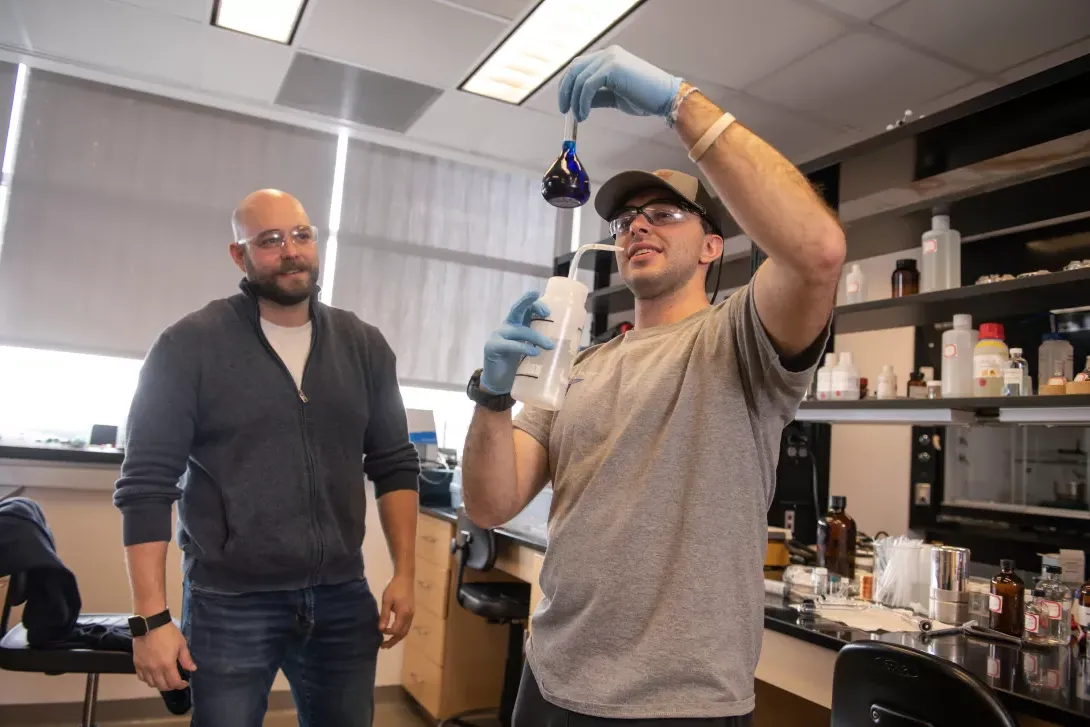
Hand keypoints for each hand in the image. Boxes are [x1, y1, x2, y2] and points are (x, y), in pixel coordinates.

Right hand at [132, 622, 194, 691]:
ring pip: (151, 684)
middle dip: (171, 686)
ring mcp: (144, 667)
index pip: (174, 683)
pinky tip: (152, 675)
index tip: (184, 683)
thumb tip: (192, 669)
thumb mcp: (181, 644)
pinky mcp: (136, 663)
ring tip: (164, 679)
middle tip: (175, 681)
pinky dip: (147, 679)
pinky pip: (141, 677)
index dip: (180, 685)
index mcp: (167, 665)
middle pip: (162, 686)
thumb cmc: (168, 633)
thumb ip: (186, 659)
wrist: (150, 624)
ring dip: (159, 684)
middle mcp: (155, 669)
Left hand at [379, 573, 414, 648]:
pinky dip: (400, 632)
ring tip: (388, 643)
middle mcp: (409, 616)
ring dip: (397, 638)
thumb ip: (384, 615)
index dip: (388, 633)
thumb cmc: (394, 588)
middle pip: (402, 634)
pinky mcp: (411, 612)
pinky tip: (393, 631)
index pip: (396, 630)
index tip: (379, 631)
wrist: (405, 578)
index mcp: (403, 613)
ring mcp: (412, 614)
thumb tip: (380, 629)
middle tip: (383, 646)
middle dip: (393, 641)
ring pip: (405, 631)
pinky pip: (406, 626)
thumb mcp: (387, 600)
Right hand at [481, 291, 554, 394]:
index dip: (536, 305)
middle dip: (528, 301)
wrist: (498, 383)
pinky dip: (523, 347)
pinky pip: (509, 345)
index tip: (549, 311)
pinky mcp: (492, 347)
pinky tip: (533, 352)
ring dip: (537, 337)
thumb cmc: (517, 366)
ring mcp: (498, 335)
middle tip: (543, 304)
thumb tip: (573, 345)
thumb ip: (543, 345)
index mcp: (517, 324)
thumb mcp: (532, 351)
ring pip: (520, 330)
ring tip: (550, 346)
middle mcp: (507, 326)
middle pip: (517, 308)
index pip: (526, 308)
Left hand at [558, 45, 681, 122]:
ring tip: (579, 117)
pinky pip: (587, 86)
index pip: (579, 66)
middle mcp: (608, 54)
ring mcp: (610, 58)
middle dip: (565, 90)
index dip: (568, 85)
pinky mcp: (612, 68)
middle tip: (565, 111)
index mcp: (609, 57)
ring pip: (579, 78)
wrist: (666, 98)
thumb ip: (597, 96)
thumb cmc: (644, 99)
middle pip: (575, 69)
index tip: (565, 104)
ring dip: (574, 101)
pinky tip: (584, 115)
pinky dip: (582, 102)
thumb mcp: (614, 97)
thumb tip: (578, 103)